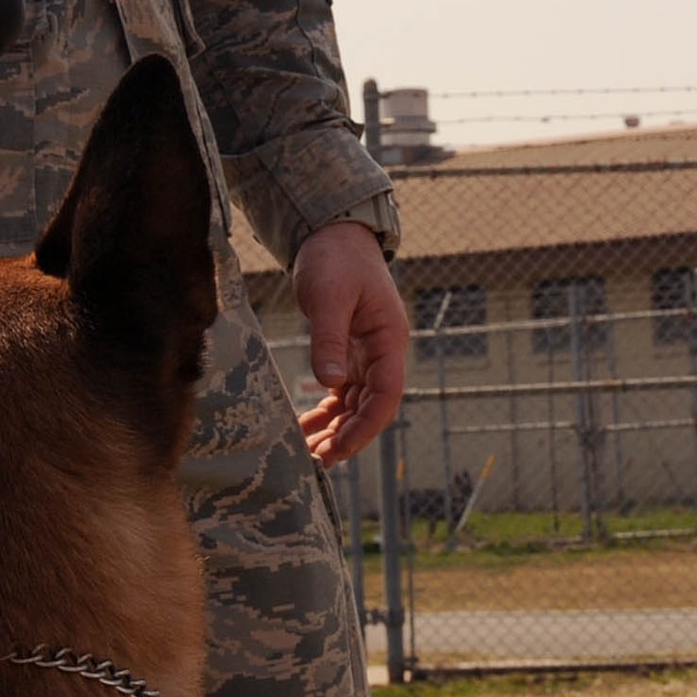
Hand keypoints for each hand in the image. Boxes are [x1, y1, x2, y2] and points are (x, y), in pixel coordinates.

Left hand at [290, 221, 407, 466]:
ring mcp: (366, 353)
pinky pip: (342, 391)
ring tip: (309, 454)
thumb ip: (329, 339)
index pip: (386, 394)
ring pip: (356, 403)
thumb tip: (330, 383)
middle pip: (371, 406)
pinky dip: (327, 411)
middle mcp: (382, 352)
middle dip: (347, 436)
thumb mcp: (329, 297)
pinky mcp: (347, 351)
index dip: (366, 426)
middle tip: (317, 463)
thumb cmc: (335, 259)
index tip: (341, 448)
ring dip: (336, 429)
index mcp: (388, 339)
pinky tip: (307, 427)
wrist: (332, 234)